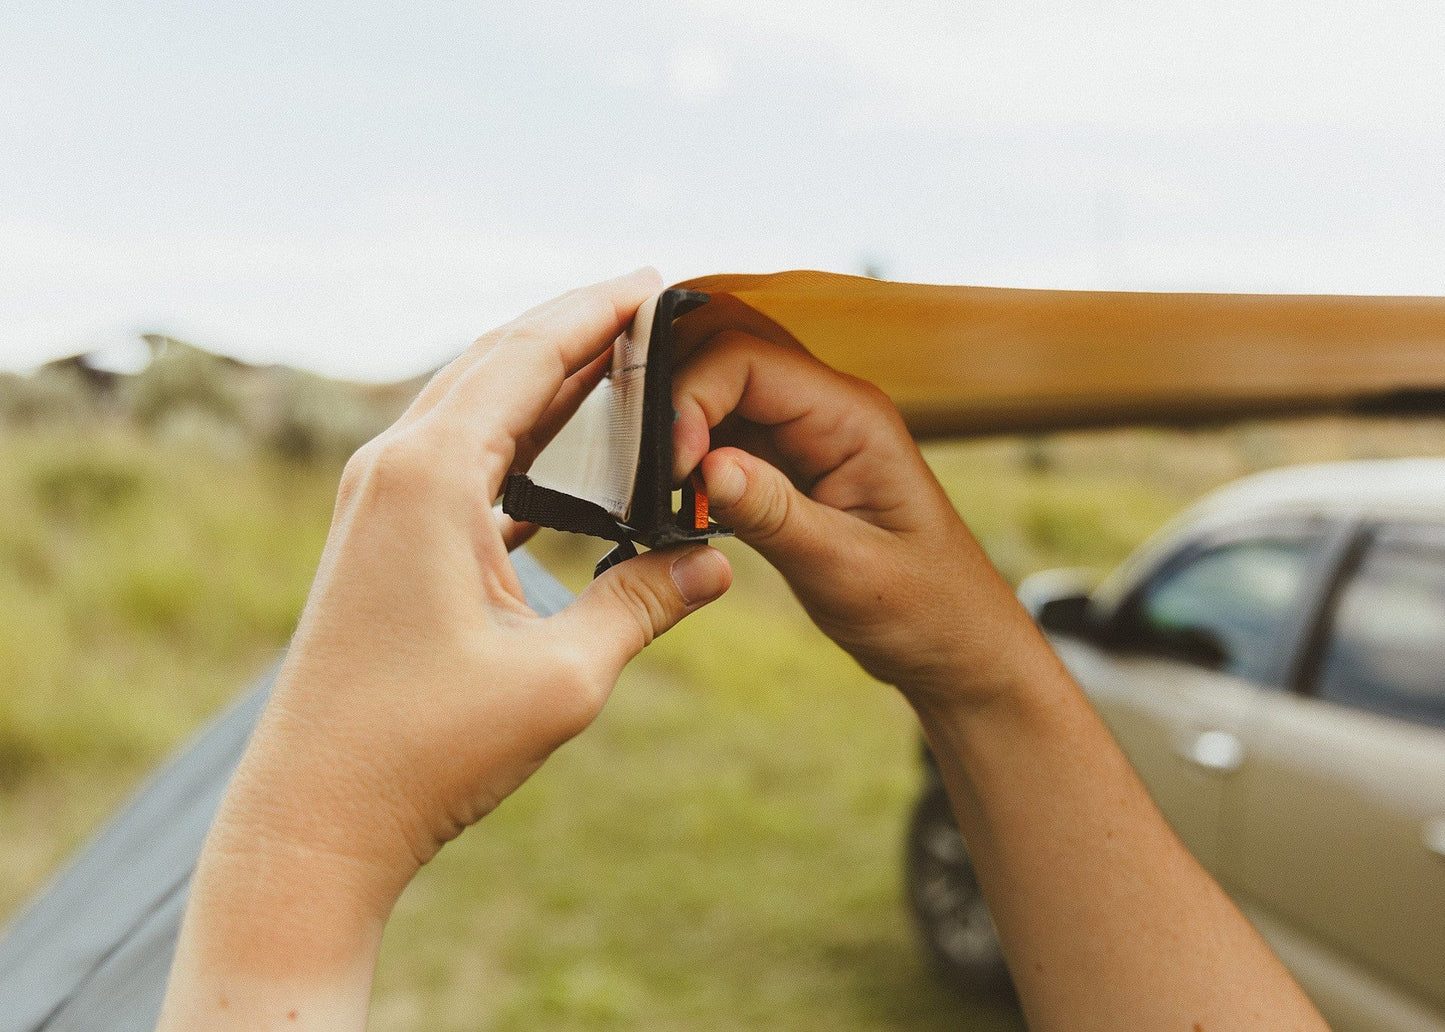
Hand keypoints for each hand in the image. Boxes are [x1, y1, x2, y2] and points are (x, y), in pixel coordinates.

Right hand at [671, 331, 1049, 712]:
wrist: (956, 647)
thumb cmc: (923, 610)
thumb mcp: (847, 571)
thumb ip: (776, 515)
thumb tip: (706, 466)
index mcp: (852, 416)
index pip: (747, 359)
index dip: (692, 396)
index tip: (670, 468)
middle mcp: (826, 409)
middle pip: (726, 350)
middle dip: (671, 388)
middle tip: (637, 458)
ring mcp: (805, 434)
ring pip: (718, 388)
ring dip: (675, 420)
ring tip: (647, 480)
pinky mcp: (787, 465)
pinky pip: (724, 433)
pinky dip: (687, 453)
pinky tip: (669, 497)